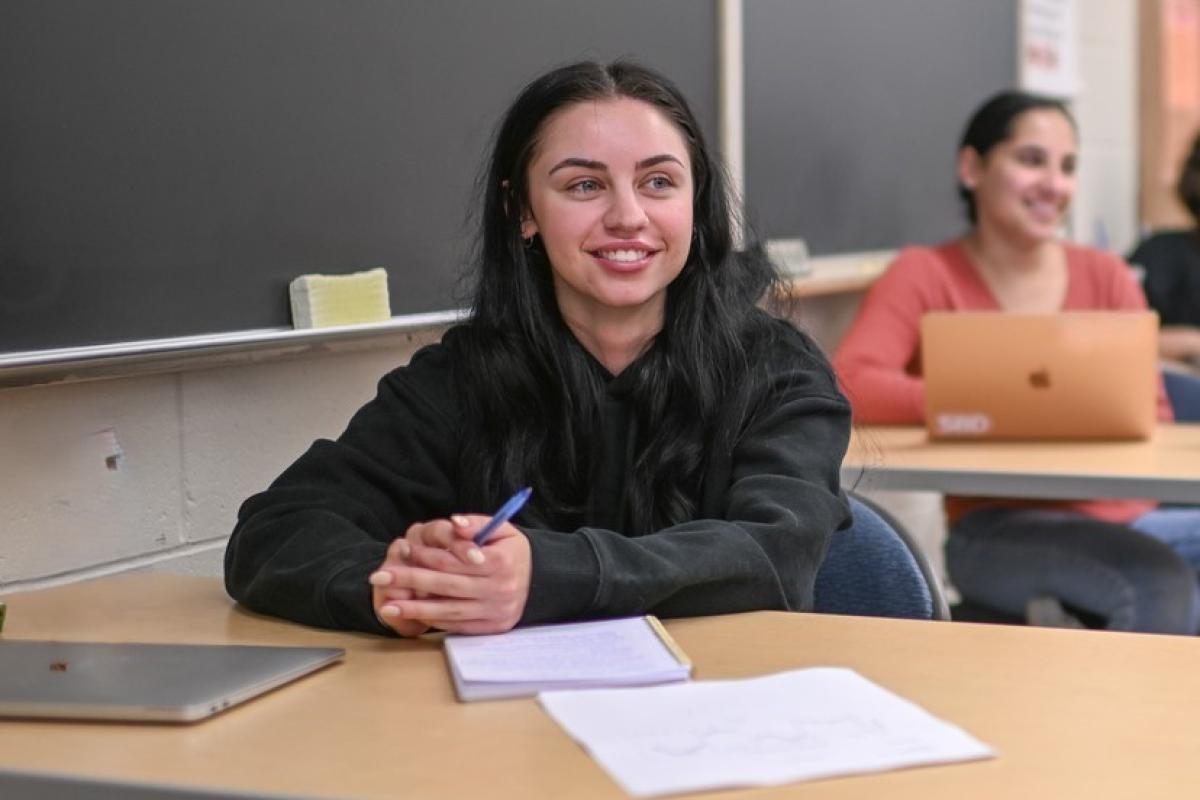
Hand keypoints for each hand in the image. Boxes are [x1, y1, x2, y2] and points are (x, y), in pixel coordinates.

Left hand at [369, 516, 531, 634]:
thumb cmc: (512, 551)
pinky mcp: (490, 628)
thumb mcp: (502, 529)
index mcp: (501, 562)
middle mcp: (499, 590)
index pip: (455, 560)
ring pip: (448, 610)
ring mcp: (495, 612)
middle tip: (379, 577)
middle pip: (446, 585)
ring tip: (387, 606)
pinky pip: (456, 624)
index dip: (426, 555)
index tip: (403, 549)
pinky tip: (411, 616)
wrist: (540, 581)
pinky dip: (432, 620)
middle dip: (409, 581)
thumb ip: (476, 523)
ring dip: (414, 610)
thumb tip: (453, 523)